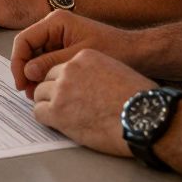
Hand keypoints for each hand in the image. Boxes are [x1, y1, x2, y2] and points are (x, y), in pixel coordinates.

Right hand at [10, 9, 130, 96]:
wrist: (137, 53)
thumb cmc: (114, 49)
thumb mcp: (78, 58)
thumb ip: (51, 63)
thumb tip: (28, 72)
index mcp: (56, 21)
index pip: (24, 40)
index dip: (18, 62)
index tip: (21, 83)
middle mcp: (54, 27)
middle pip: (28, 49)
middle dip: (26, 71)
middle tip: (29, 93)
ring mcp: (59, 37)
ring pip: (36, 57)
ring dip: (35, 76)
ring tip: (38, 94)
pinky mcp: (65, 48)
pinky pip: (47, 61)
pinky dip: (45, 75)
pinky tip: (48, 89)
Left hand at [33, 48, 153, 155]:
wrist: (143, 117)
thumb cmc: (138, 98)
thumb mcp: (116, 71)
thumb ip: (95, 72)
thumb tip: (88, 84)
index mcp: (84, 57)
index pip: (62, 66)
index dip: (65, 81)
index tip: (70, 92)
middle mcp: (69, 70)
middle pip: (48, 78)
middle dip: (53, 91)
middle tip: (63, 105)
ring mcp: (61, 90)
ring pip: (39, 94)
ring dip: (48, 104)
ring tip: (62, 116)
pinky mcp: (57, 112)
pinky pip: (38, 112)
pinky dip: (46, 118)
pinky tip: (58, 123)